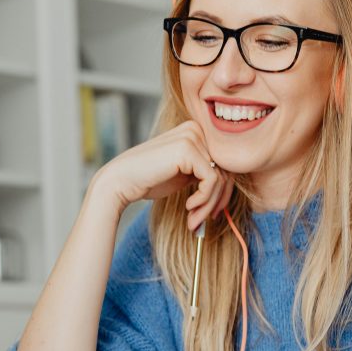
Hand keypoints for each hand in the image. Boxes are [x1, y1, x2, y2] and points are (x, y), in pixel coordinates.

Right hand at [89, 120, 234, 230]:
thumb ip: (205, 173)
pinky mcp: (188, 150)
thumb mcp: (184, 174)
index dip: (221, 192)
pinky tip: (188, 207)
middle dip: (217, 201)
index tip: (211, 213)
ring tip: (194, 220)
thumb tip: (231, 186)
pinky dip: (204, 200)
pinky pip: (212, 180)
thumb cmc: (149, 179)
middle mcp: (196, 129)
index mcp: (196, 131)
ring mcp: (192, 137)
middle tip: (203, 221)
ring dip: (209, 205)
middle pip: (226, 170)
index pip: (224, 163)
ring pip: (221, 178)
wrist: (121, 181)